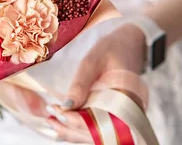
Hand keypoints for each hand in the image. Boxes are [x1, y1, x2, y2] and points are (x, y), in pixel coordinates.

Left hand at [47, 23, 146, 142]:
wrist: (127, 45)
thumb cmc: (111, 49)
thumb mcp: (93, 59)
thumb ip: (81, 82)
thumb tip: (67, 106)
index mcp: (128, 97)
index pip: (102, 120)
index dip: (79, 121)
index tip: (59, 112)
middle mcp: (129, 112)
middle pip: (100, 133)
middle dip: (73, 129)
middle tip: (51, 118)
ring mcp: (124, 117)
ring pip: (98, 135)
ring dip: (74, 132)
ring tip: (53, 123)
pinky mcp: (116, 117)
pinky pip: (99, 130)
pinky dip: (80, 130)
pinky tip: (64, 124)